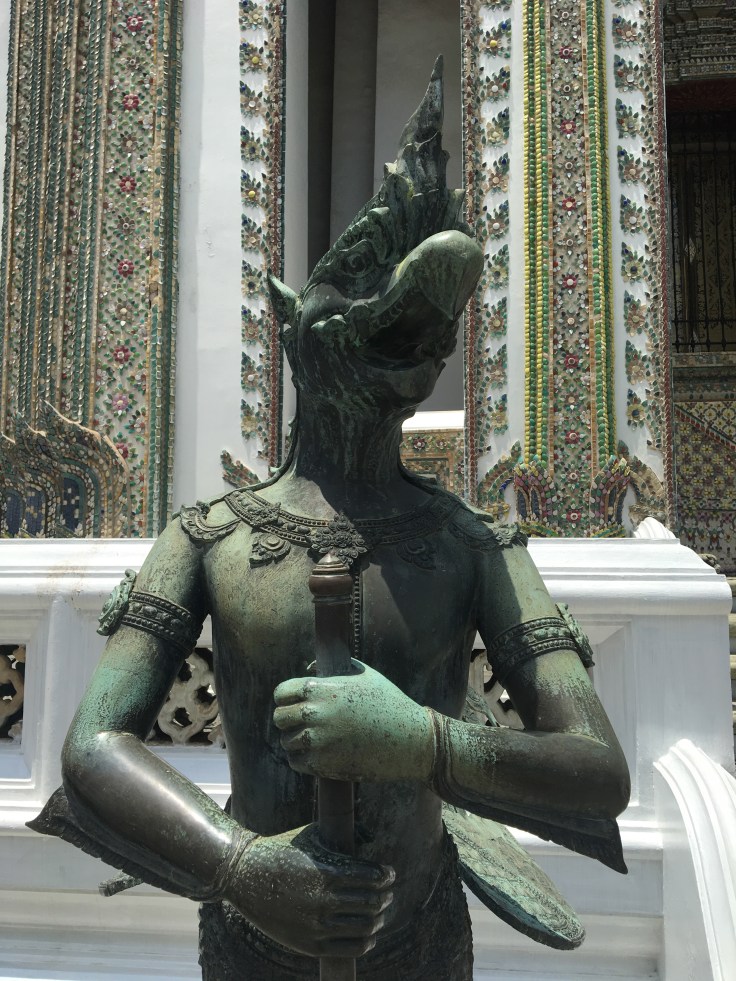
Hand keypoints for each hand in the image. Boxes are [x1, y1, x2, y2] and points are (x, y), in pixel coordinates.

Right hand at [225, 824, 393, 957]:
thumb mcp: (311, 835)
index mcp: (326, 872)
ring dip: (378, 918)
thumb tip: (371, 838)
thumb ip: (340, 837)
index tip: (389, 873)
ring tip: (379, 911)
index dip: (386, 876)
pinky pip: (349, 949)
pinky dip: (366, 942)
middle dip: (385, 897)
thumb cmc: (282, 849)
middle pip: (371, 903)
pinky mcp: (309, 945)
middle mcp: (323, 901)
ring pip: (364, 927)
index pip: (371, 877)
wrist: (244, 875)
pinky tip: (369, 933)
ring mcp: (316, 926)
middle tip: (387, 892)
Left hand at [273, 660, 433, 782]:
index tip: (293, 703)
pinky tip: (316, 753)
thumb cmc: (389, 702)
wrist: (410, 739)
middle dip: (288, 719)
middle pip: (279, 717)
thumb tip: (308, 670)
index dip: (285, 697)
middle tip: (300, 722)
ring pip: (286, 742)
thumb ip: (333, 669)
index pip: (281, 692)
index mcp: (321, 689)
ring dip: (295, 740)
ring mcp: (317, 741)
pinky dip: (302, 759)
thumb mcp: (363, 675)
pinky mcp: (323, 765)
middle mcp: (314, 714)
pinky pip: (297, 762)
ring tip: (311, 739)